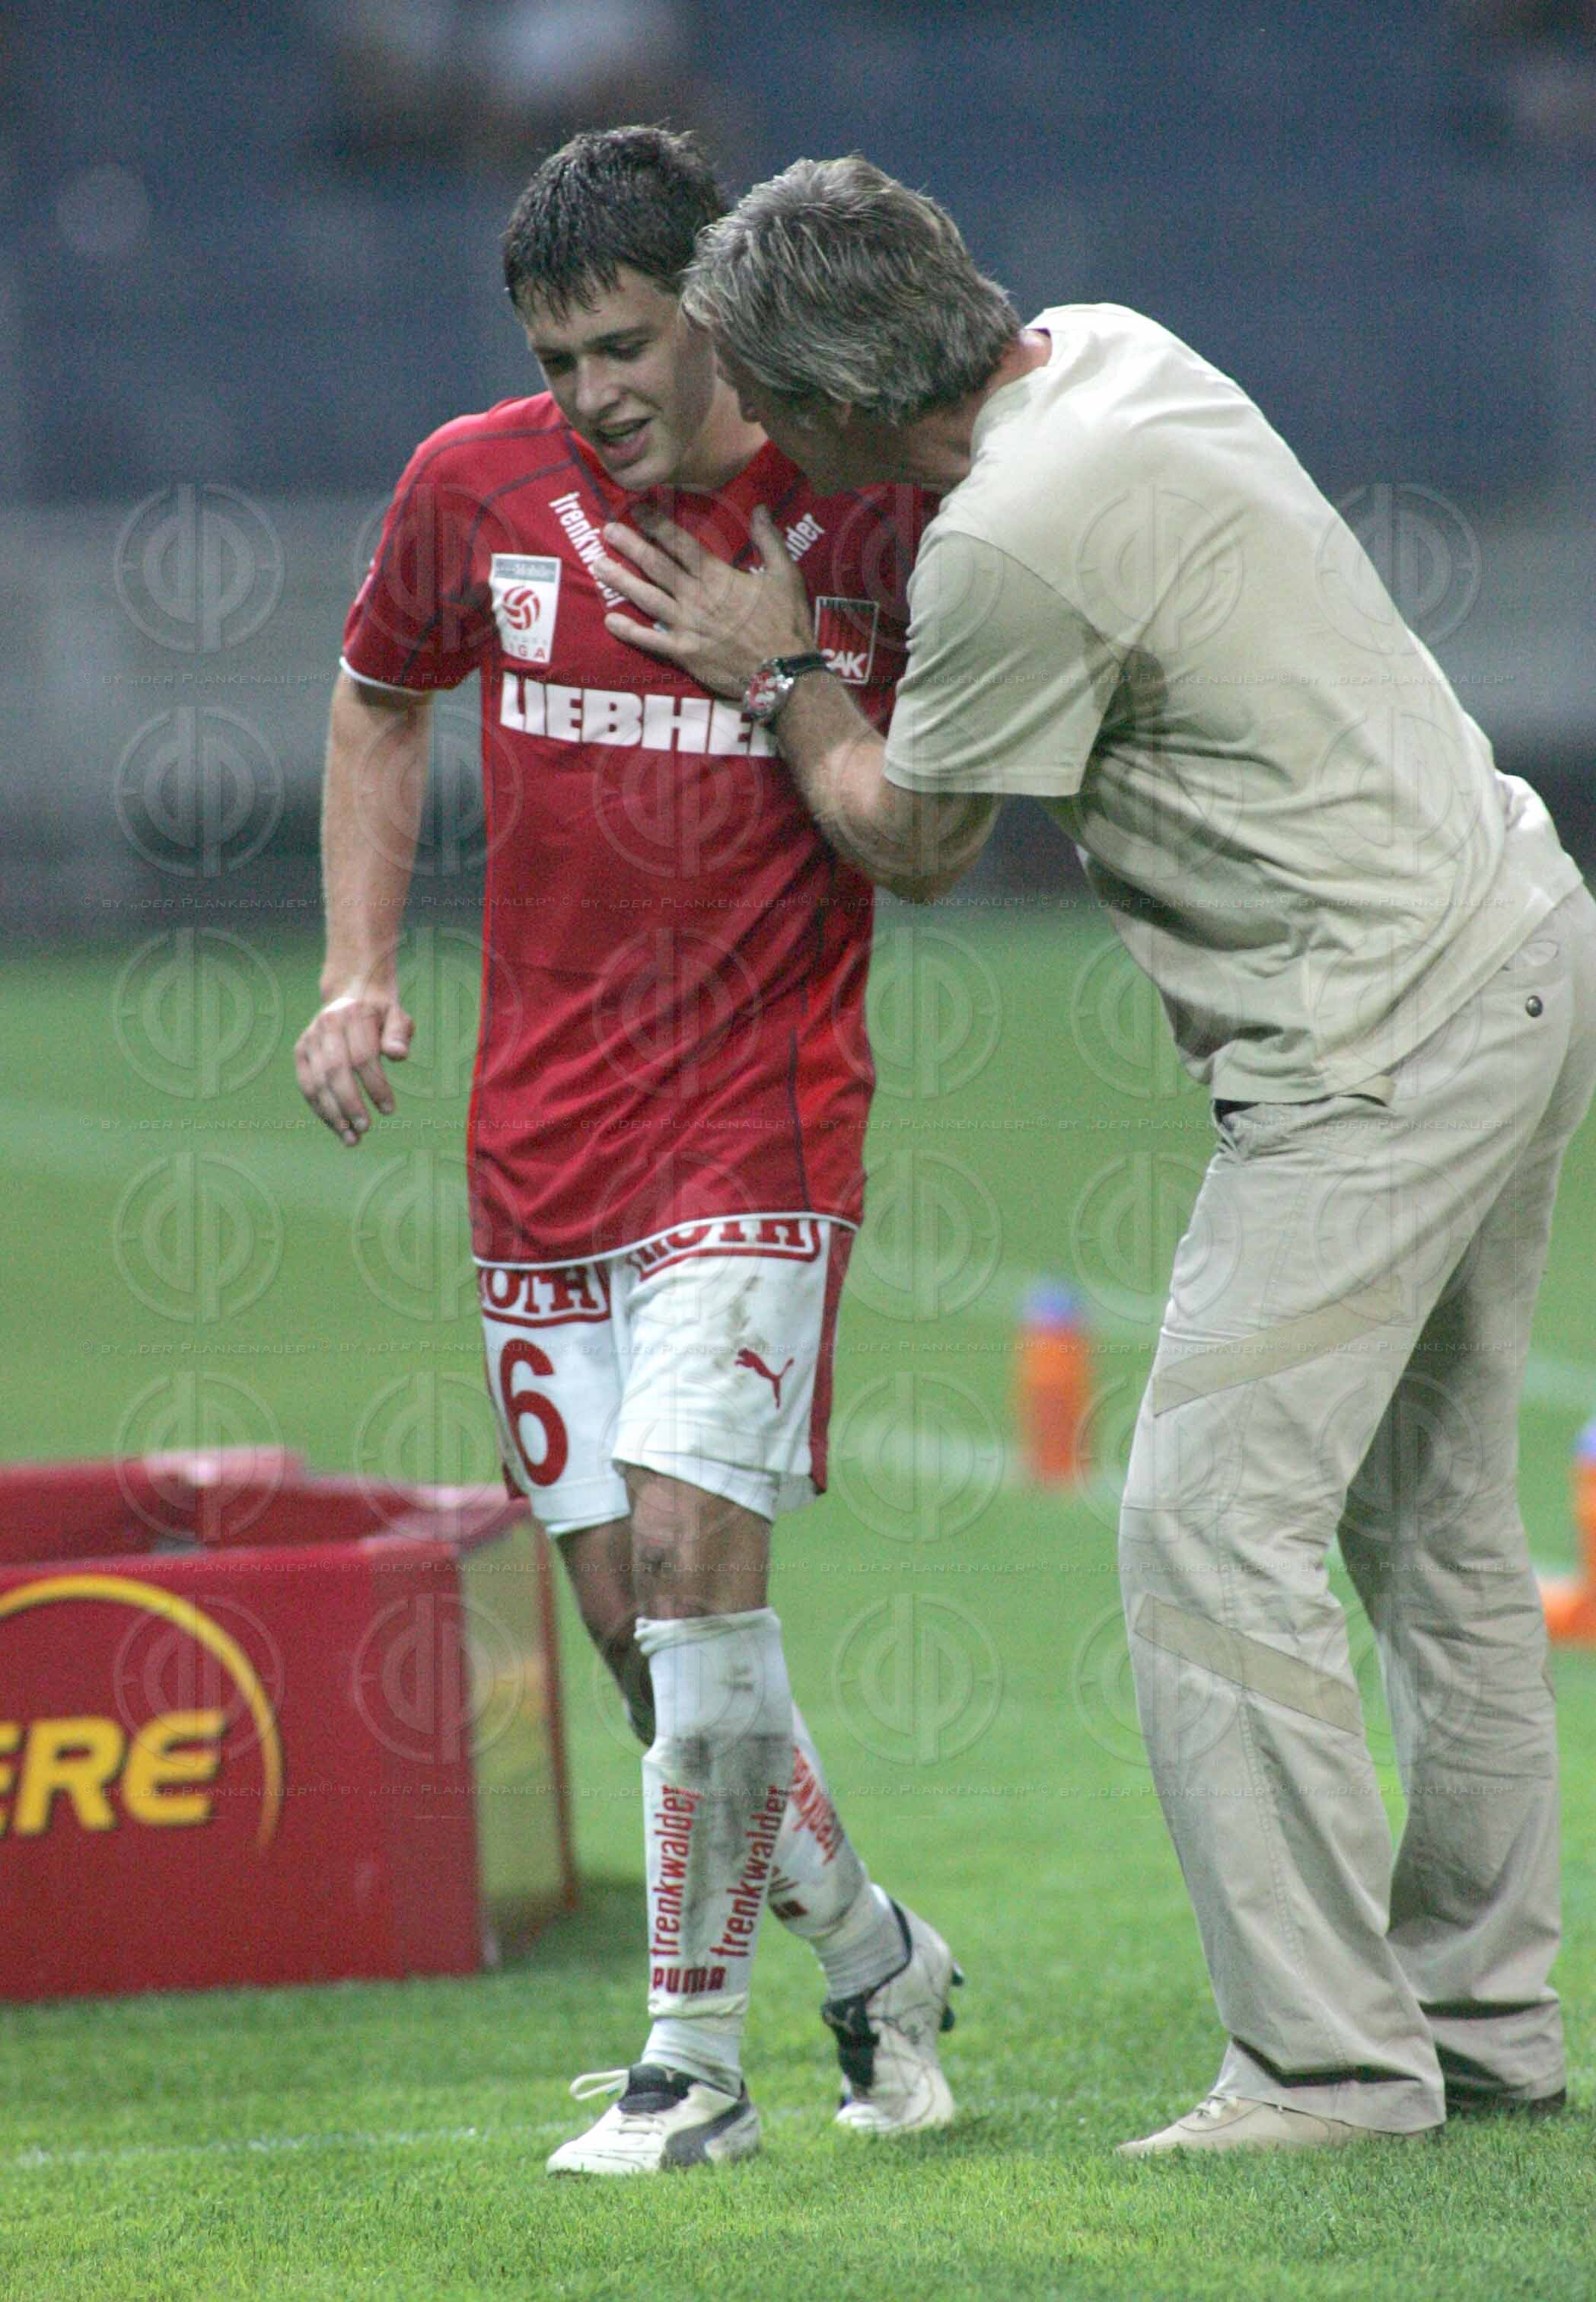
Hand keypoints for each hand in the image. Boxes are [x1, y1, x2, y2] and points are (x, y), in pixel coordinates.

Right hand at [294, 988, 412, 1146]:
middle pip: (335, 1071)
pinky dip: (321, 1110)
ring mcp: (309, 1039)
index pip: (362, 1057)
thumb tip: (398, 1055)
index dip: (375, 1086)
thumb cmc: (380, 1013)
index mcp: (352, 1014)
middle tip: (366, 1128)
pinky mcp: (300, 1052)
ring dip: (333, 1114)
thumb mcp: (397, 1016)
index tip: (390, 1110)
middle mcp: (325, 1025)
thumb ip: (399, 1034)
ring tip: (352, 1139)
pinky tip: (337, 1128)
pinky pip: (306, 1086)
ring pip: (316, 1082)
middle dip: (350, 1104)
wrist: (351, 993)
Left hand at [595, 505, 814, 698]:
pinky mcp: (684, 653)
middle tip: (607, 530)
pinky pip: (651, 640)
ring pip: (647, 598)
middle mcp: (695, 597)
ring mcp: (686, 626)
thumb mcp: (786, 575)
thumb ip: (769, 540)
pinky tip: (610, 621)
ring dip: (622, 581)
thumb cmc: (786, 623)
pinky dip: (630, 632)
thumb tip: (759, 507)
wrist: (783, 671)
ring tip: (599, 567)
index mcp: (717, 576)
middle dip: (630, 546)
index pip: (681, 544)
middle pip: (656, 566)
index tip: (639, 509)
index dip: (658, 524)